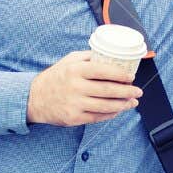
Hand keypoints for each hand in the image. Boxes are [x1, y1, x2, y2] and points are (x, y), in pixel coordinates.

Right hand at [27, 50, 142, 126]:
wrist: (34, 98)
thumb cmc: (55, 77)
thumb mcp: (68, 61)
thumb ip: (88, 57)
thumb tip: (111, 54)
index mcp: (75, 70)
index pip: (103, 71)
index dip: (121, 74)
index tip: (131, 76)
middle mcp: (75, 87)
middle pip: (108, 90)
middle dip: (127, 92)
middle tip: (138, 91)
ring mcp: (74, 104)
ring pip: (105, 106)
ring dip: (123, 105)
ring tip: (133, 102)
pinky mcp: (74, 118)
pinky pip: (97, 117)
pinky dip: (111, 114)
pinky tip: (118, 110)